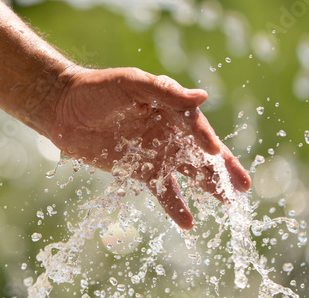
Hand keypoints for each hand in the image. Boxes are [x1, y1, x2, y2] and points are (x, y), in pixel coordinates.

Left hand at [50, 67, 250, 229]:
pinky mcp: (139, 171)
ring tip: (228, 204)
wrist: (63, 109)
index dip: (206, 140)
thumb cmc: (97, 89)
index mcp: (170, 109)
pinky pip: (162, 190)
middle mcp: (168, 132)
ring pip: (188, 174)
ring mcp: (155, 153)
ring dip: (208, 189)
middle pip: (201, 154)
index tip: (216, 154)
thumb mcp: (131, 84)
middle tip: (244, 186)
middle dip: (224, 169)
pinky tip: (188, 223)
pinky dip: (175, 206)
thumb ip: (166, 93)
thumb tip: (204, 97)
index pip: (195, 127)